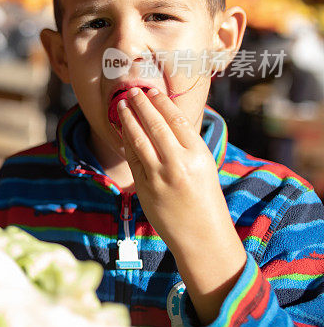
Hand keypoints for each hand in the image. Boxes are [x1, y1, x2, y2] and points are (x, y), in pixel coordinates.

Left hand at [118, 87, 245, 324]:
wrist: (202, 236)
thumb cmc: (205, 199)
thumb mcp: (203, 167)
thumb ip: (185, 145)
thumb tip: (165, 118)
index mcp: (198, 155)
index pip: (176, 120)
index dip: (161, 104)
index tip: (152, 92)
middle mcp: (178, 163)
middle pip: (154, 125)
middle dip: (141, 105)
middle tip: (132, 91)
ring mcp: (159, 176)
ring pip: (138, 138)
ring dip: (128, 118)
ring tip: (121, 105)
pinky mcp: (144, 187)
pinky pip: (131, 157)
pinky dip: (125, 140)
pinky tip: (121, 129)